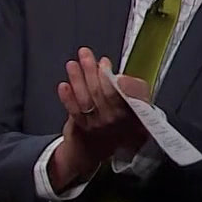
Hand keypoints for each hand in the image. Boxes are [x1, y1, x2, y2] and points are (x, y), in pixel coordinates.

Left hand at [49, 48, 148, 189]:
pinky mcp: (83, 129)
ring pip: (87, 99)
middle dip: (91, 70)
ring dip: (78, 79)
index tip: (104, 62)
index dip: (109, 76)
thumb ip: (132, 89)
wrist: (103, 147)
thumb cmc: (121, 119)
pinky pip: (74, 112)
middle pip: (102, 92)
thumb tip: (115, 74)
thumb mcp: (138, 106)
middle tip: (85, 54)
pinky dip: (68, 98)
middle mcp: (117, 120)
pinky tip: (64, 85)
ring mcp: (99, 125)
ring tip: (72, 64)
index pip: (122, 93)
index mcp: (134, 112)